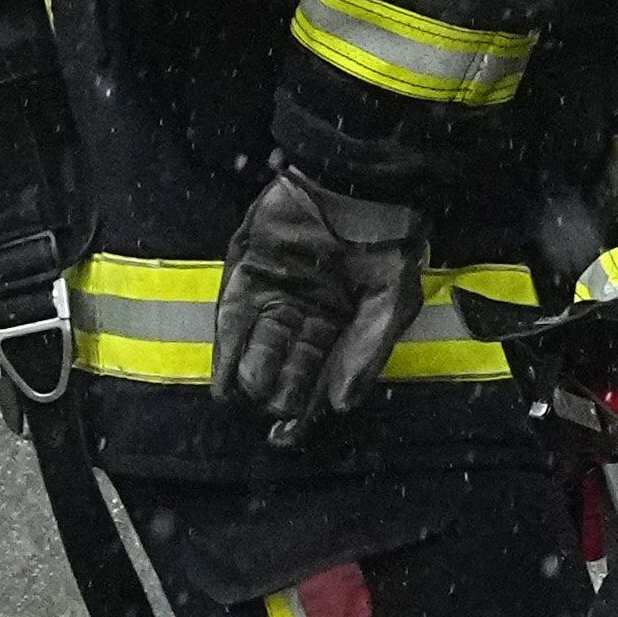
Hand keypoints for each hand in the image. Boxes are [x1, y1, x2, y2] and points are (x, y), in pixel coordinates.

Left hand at [214, 164, 426, 433]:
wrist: (358, 181)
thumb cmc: (388, 237)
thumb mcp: (392, 300)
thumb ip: (367, 351)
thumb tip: (343, 404)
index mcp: (344, 321)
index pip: (321, 373)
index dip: (307, 405)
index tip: (290, 435)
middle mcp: (307, 311)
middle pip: (288, 364)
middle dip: (280, 392)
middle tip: (276, 413)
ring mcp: (275, 290)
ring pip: (259, 344)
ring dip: (253, 373)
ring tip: (251, 394)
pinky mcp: (247, 270)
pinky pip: (233, 314)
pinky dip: (228, 345)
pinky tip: (225, 376)